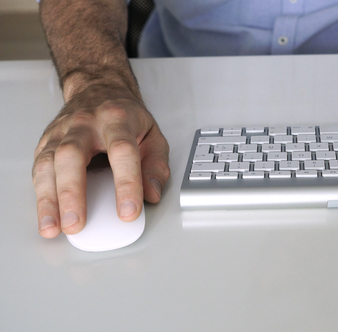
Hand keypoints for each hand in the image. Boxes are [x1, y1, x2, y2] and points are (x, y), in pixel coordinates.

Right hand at [33, 85, 169, 238]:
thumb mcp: (153, 135)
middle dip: (73, 193)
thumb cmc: (126, 117)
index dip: (126, 183)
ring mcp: (62, 132)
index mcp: (117, 119)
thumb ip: (156, 166)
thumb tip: (152, 194)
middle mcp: (85, 123)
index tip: (128, 212)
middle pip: (73, 155)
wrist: (99, 90)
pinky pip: (39, 171)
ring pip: (49, 163)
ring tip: (55, 227)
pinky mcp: (46, 144)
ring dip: (50, 199)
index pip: (122, 151)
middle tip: (78, 223)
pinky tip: (47, 217)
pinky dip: (41, 197)